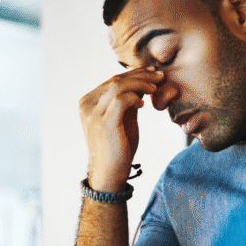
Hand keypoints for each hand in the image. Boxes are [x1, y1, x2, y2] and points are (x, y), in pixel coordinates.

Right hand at [78, 67, 163, 191]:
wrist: (109, 174)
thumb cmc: (117, 147)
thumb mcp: (123, 118)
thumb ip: (129, 101)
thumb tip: (143, 82)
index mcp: (88, 102)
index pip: (112, 80)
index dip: (134, 73)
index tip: (152, 72)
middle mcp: (86, 105)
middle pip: (115, 80)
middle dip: (140, 75)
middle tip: (159, 75)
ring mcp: (93, 114)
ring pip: (118, 86)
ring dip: (140, 83)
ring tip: (155, 87)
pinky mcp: (104, 124)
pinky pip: (121, 100)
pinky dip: (134, 97)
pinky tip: (143, 104)